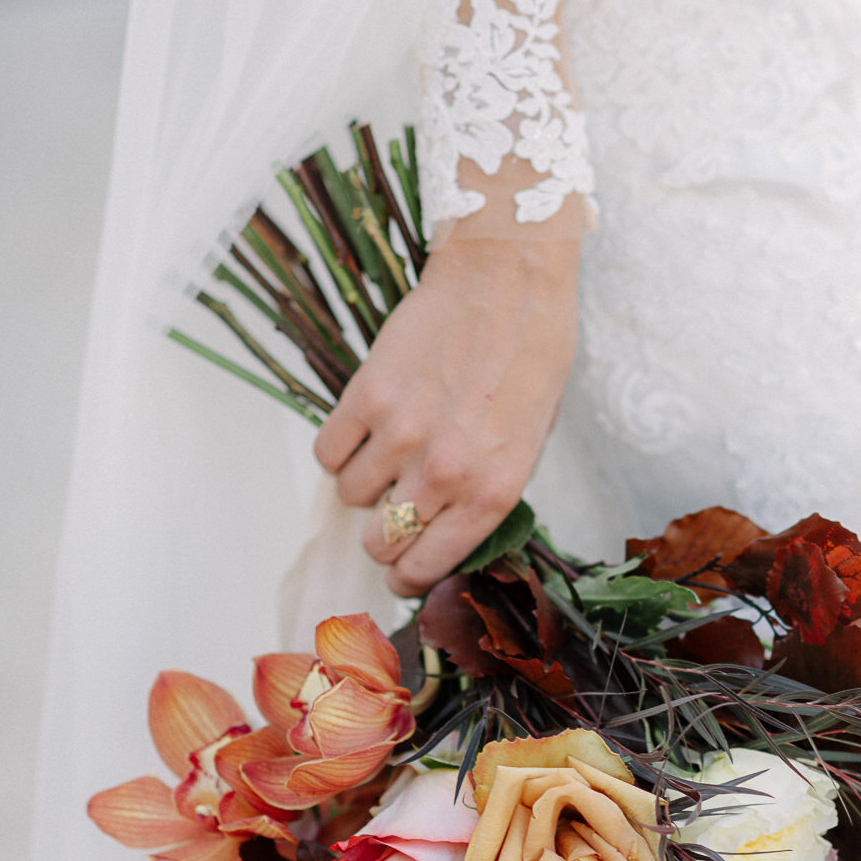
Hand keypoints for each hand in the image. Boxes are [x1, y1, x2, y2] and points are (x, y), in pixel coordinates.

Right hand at [313, 238, 578, 596]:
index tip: (401, 573)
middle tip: (391, 510)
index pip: (426, 566)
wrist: (508, 282)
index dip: (407, 578)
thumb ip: (485, 491)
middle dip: (383, 533)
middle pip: (381, 541)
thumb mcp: (529, 441)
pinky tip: (365, 427)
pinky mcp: (366, 396)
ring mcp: (401, 435)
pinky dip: (340, 448)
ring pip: (351, 497)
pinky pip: (328, 451)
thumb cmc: (531, 356)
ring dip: (364, 483)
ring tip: (389, 450)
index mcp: (492, 491)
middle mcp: (444, 473)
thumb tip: (441, 528)